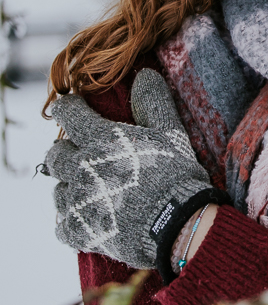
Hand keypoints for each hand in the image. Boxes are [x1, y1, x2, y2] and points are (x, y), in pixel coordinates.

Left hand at [45, 68, 225, 276]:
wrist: (176, 223)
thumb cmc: (175, 174)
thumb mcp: (170, 132)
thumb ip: (153, 102)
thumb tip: (145, 74)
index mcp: (100, 139)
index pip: (68, 113)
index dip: (68, 108)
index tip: (72, 108)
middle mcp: (80, 167)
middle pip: (55, 154)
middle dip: (65, 151)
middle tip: (82, 154)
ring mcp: (77, 201)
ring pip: (57, 190)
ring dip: (69, 187)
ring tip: (89, 190)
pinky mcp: (78, 230)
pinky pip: (61, 225)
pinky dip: (72, 220)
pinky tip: (87, 218)